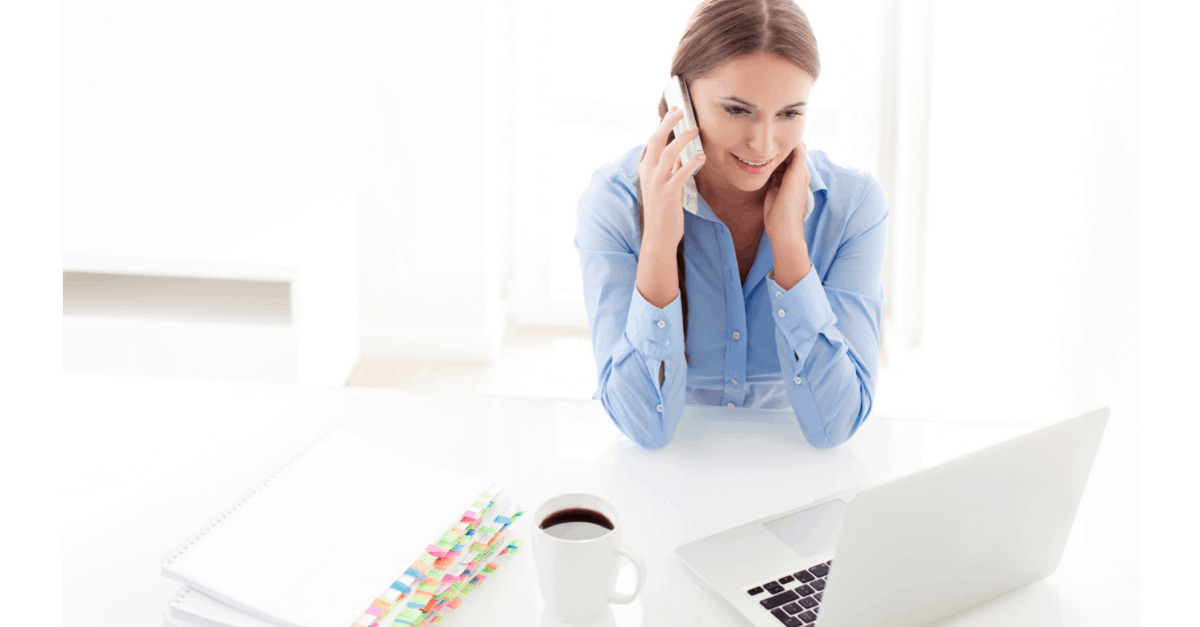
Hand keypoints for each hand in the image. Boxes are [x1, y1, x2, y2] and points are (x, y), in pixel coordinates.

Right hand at [637, 107, 705, 249]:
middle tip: (680, 110)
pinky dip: (691, 164)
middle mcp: (648, 174)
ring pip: (668, 154)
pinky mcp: (668, 195)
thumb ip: (670, 171)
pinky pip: (680, 174)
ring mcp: (657, 184)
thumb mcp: (663, 186)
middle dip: (668, 123)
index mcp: (645, 170)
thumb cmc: (663, 212)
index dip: (662, 125)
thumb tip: (681, 156)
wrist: (658, 237)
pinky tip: (701, 157)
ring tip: (695, 129)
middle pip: (656, 141)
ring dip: (682, 139)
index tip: (673, 112)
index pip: (652, 142)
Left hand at [763, 142, 812, 287]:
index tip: (767, 140)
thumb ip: (773, 178)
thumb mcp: (773, 190)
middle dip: (782, 140)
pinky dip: (790, 142)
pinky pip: (798, 150)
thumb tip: (766, 168)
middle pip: (794, 148)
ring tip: (771, 131)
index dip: (780, 147)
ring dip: (785, 139)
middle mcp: (801, 173)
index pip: (790, 155)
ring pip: (798, 146)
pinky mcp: (798, 173)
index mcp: (794, 178)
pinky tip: (776, 137)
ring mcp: (801, 172)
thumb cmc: (777, 215)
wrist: (784, 230)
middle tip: (768, 131)